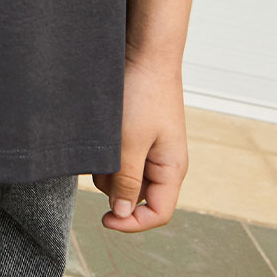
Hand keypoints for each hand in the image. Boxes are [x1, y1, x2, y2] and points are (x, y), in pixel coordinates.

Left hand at [92, 57, 187, 232]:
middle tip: (104, 161)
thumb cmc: (142, 95)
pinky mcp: (139, 134)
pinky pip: (121, 157)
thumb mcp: (130, 143)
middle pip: (138, 196)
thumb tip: (123, 214)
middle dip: (116, 188)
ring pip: (125, 177)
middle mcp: (165, 163)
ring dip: (110, 169)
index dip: (131, 223)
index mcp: (173, 169)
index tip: (103, 219)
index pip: (157, 214)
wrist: (145, 53)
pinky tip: (105, 132)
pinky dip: (109, 152)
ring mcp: (152, 148)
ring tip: (106, 140)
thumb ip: (127, 181)